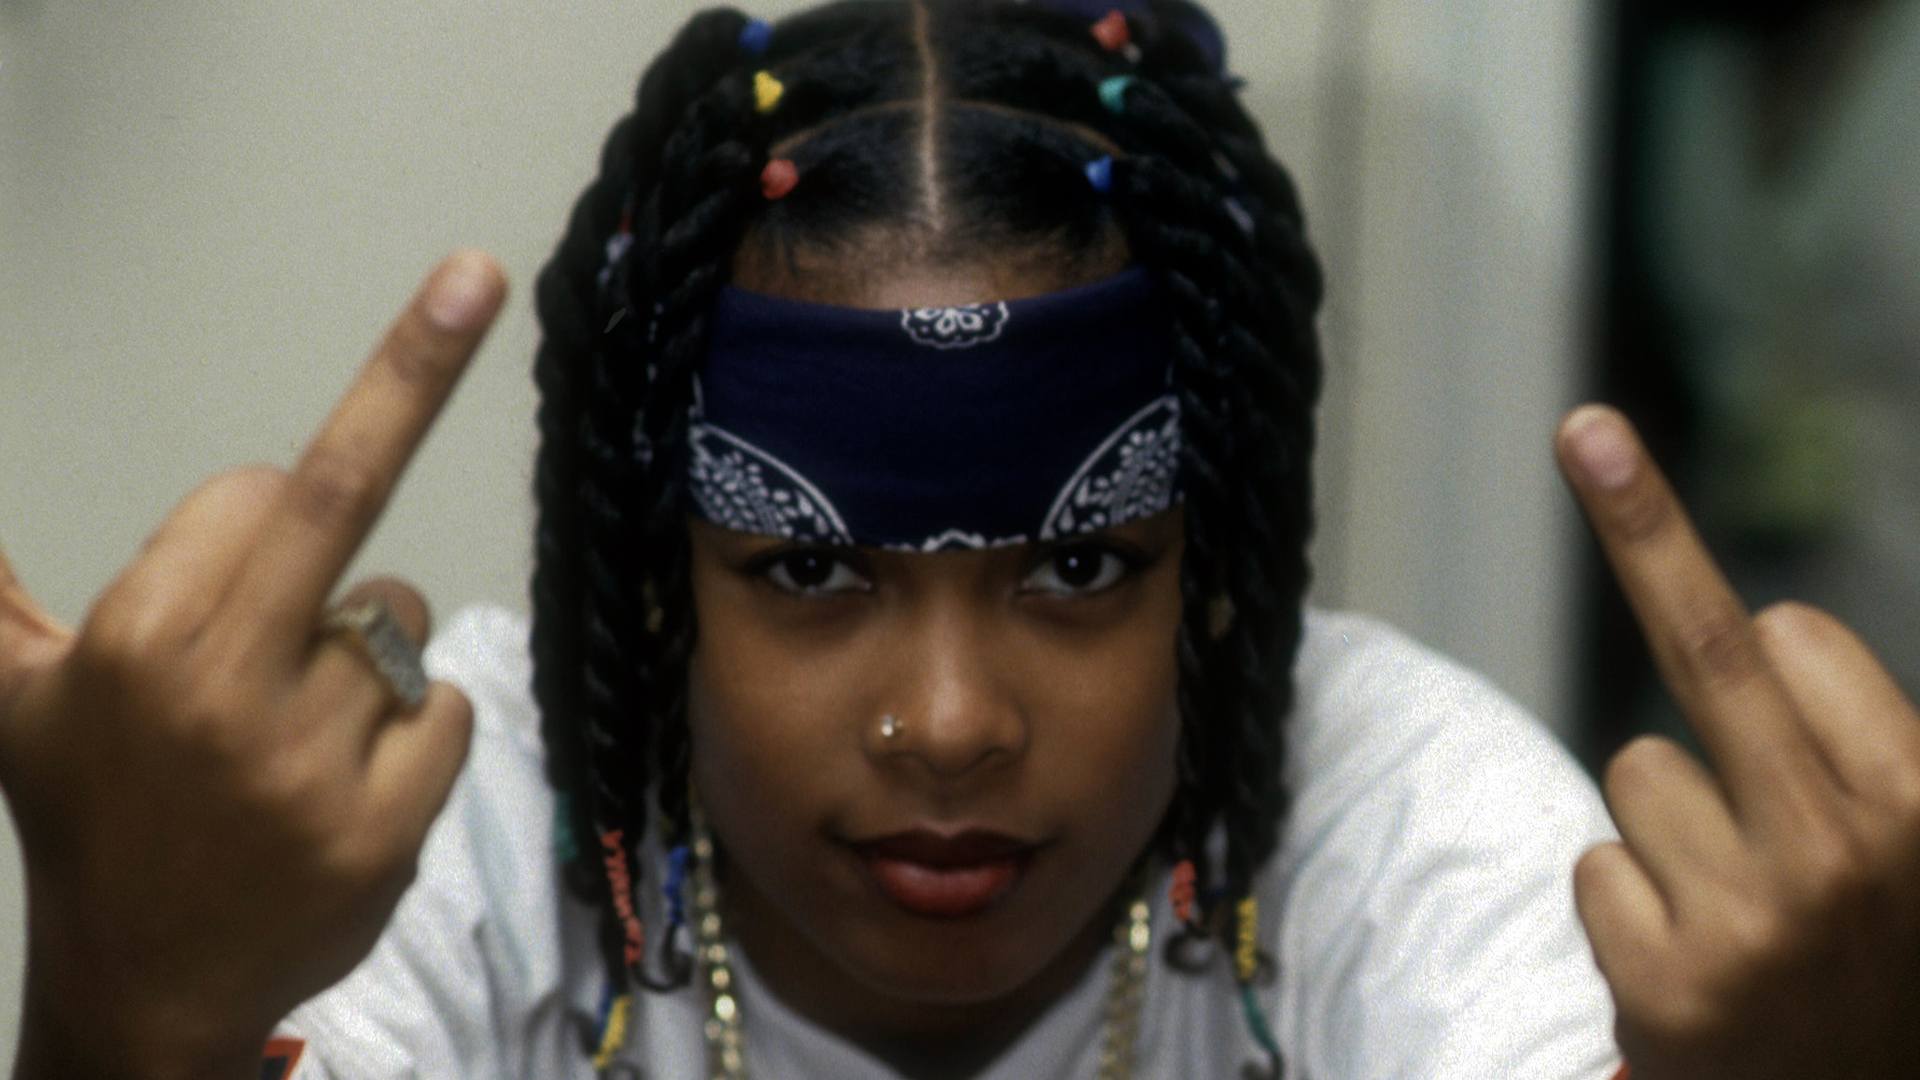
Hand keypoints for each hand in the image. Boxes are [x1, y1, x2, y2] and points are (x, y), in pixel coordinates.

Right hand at [0, 252, 507, 1079]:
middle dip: (414, 373)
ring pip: (402, 622)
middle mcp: (221, 688)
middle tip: (474, 274)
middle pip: (344, 504)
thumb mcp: (15, 696)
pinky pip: (449, 708)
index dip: (263, 512)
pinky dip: (421, 730)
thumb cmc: (92, 820)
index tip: (243, 558)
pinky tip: (353, 784)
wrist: (148, 985)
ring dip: (372, 655)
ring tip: (300, 733)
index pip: (265, 489)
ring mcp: (310, 763)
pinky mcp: (386, 828)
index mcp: (138, 637)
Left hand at [1559, 405, 1919, 1079]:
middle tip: (1585, 429)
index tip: (1659, 489)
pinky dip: (1626, 905)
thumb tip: (1777, 632)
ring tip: (1741, 913)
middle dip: (1641, 524)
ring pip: (1638, 772)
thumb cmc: (1884, 966)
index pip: (1789, 636)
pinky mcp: (1669, 982)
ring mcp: (1754, 918)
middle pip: (1711, 648)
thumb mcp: (1910, 845)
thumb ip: (1862, 737)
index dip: (1761, 641)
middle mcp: (1849, 849)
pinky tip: (1692, 967)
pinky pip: (1595, 867)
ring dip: (1669, 828)